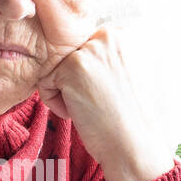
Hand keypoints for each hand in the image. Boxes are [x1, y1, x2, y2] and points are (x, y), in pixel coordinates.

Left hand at [35, 24, 171, 180]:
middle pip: (68, 58)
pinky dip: (56, 104)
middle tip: (100, 103)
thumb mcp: (130, 74)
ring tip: (92, 107)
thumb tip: (84, 53)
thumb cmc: (133, 118)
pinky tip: (81, 113)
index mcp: (124, 35)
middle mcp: (108, 35)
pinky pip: (45, 83)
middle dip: (76, 84)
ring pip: (56, 70)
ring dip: (66, 94)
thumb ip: (109, 56)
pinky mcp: (71, 68)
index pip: (84, 49)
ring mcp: (89, 50)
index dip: (90, 78)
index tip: (107, 94)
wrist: (135, 145)